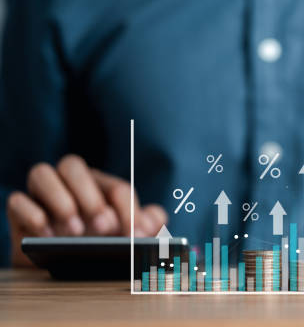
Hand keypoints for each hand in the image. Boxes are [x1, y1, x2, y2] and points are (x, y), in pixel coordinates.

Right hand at [7, 154, 167, 266]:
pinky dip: (31, 214)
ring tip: (74, 231)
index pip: (116, 188)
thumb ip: (145, 226)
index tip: (138, 236)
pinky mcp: (19, 210)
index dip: (129, 210)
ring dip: (59, 199)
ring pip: (42, 173)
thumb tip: (157, 219)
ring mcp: (41, 194)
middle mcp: (69, 182)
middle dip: (91, 197)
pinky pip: (17, 200)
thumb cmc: (98, 246)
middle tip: (105, 228)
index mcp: (100, 186)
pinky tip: (46, 234)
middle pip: (73, 166)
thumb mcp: (124, 238)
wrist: (62, 266)